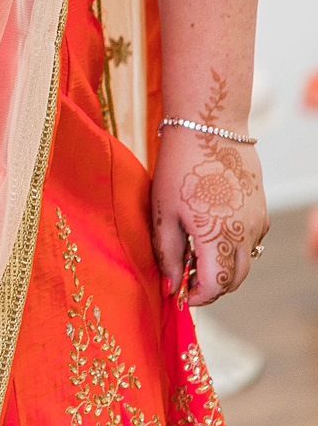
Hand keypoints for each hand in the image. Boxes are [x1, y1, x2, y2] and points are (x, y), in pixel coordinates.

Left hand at [152, 80, 267, 304]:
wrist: (209, 129)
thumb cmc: (179, 168)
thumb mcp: (162, 212)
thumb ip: (167, 252)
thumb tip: (170, 283)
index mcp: (218, 237)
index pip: (216, 286)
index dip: (198, 296)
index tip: (180, 294)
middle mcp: (245, 234)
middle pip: (235, 280)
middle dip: (211, 287)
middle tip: (185, 279)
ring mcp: (258, 223)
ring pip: (245, 262)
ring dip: (223, 268)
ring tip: (193, 255)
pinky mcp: (262, 211)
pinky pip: (251, 242)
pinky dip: (232, 249)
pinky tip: (209, 233)